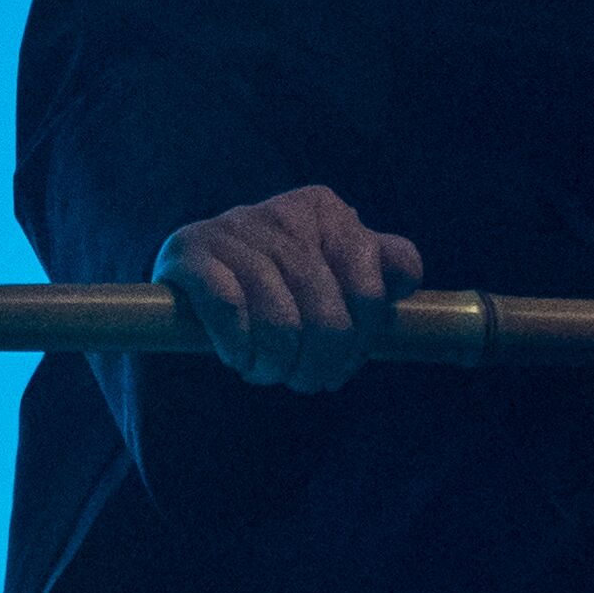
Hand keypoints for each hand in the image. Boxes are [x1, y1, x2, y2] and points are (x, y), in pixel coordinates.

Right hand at [157, 187, 425, 394]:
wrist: (191, 274)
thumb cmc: (277, 282)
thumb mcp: (330, 267)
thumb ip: (378, 267)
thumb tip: (404, 280)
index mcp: (327, 212)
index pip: (374, 288)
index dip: (364, 338)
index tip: (347, 360)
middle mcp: (285, 213)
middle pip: (331, 318)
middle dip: (320, 365)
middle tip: (306, 381)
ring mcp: (235, 229)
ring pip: (282, 323)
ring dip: (276, 365)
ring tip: (269, 372)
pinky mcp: (190, 253)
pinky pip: (232, 313)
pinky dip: (240, 348)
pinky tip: (238, 357)